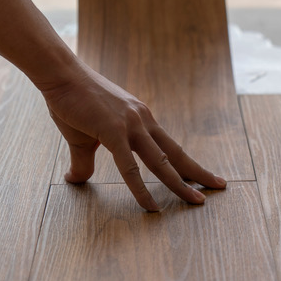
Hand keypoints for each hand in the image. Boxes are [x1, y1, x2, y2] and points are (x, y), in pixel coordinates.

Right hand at [39, 62, 226, 210]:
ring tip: (197, 202)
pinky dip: (142, 188)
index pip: (170, 147)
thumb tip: (75, 180)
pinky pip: (131, 167)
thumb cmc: (72, 102)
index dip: (187, 163)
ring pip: (161, 162)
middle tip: (220, 187)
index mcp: (141, 120)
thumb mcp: (83, 137)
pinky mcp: (113, 132)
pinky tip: (151, 205)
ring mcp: (131, 125)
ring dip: (180, 184)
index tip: (204, 176)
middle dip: (198, 173)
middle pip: (176, 154)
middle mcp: (143, 121)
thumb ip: (85, 161)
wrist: (60, 75)